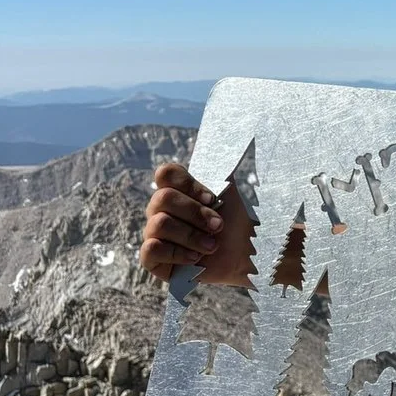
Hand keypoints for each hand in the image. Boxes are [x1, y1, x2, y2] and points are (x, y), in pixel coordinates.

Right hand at [140, 163, 252, 285]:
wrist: (245, 256)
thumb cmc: (238, 223)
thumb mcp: (232, 192)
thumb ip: (222, 168)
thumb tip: (234, 135)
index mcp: (177, 191)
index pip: (165, 173)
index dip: (188, 184)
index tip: (213, 199)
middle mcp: (161, 210)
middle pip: (163, 198)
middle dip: (195, 213)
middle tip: (218, 226)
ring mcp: (155, 234)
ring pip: (159, 224)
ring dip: (191, 235)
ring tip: (212, 245)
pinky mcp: (153, 260)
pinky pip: (150, 250)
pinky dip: (176, 253)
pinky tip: (195, 258)